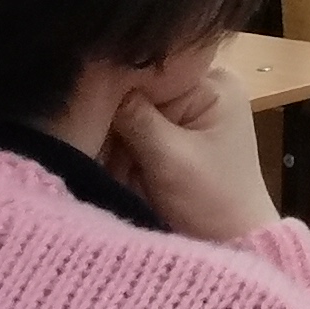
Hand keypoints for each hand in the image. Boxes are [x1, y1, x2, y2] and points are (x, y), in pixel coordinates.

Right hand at [103, 53, 279, 243]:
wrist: (229, 243)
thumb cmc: (212, 200)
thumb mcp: (171, 156)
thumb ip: (134, 116)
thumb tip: (95, 78)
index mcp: (213, 83)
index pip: (154, 65)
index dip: (117, 77)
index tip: (84, 92)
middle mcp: (197, 90)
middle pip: (136, 85)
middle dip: (109, 108)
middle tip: (80, 123)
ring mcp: (180, 115)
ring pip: (125, 110)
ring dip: (108, 131)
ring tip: (86, 141)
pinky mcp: (164, 139)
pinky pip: (127, 131)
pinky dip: (112, 145)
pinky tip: (95, 151)